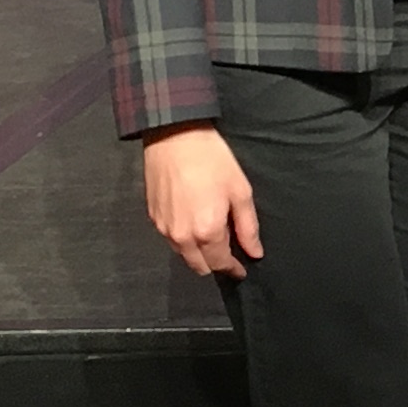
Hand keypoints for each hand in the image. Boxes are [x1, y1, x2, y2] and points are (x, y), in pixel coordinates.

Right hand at [142, 125, 259, 278]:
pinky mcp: (152, 216)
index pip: (220, 264)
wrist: (174, 137)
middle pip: (199, 266)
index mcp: (206, 232)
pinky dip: (183, 238)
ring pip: (183, 254)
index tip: (242, 269)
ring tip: (211, 233)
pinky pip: (170, 238)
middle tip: (228, 251)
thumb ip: (248, 227)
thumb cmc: (211, 160)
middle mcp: (181, 236)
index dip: (233, 269)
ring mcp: (163, 227)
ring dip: (198, 252)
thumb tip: (254, 252)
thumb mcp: (240, 192)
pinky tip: (194, 221)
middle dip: (215, 264)